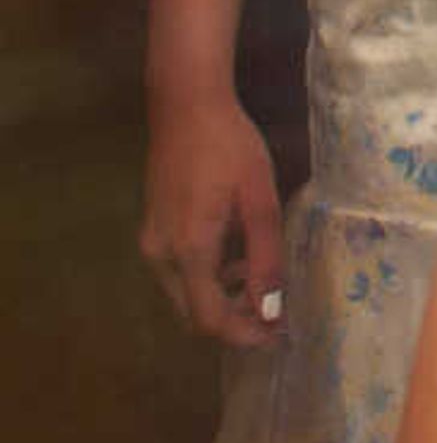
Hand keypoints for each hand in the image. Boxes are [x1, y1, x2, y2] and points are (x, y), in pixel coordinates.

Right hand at [141, 92, 285, 346]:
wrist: (186, 107)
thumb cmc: (231, 147)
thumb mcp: (260, 200)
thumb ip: (265, 257)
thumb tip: (271, 308)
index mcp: (188, 251)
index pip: (208, 319)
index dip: (244, 335)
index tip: (278, 335)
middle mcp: (160, 255)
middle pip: (193, 313)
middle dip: (234, 321)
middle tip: (277, 316)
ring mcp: (152, 243)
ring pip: (186, 294)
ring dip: (223, 299)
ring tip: (266, 284)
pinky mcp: (154, 230)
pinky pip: (181, 271)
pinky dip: (210, 277)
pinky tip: (241, 257)